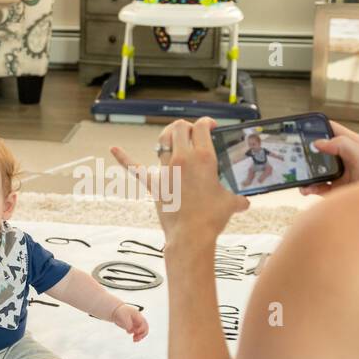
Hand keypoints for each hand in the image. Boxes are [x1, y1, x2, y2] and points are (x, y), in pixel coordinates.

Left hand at [110, 118, 249, 242]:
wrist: (191, 236)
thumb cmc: (212, 219)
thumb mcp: (231, 204)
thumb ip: (238, 199)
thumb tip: (244, 202)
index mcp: (204, 157)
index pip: (202, 126)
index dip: (206, 122)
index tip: (210, 127)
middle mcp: (183, 159)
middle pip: (179, 128)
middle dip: (186, 127)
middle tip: (193, 134)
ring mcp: (166, 170)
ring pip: (162, 141)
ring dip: (168, 136)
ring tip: (174, 139)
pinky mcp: (154, 184)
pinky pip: (136, 168)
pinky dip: (124, 158)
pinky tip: (114, 150)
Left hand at [111, 304, 148, 341]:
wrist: (115, 311)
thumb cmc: (120, 312)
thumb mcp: (124, 318)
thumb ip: (128, 324)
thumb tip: (130, 330)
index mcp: (138, 316)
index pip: (144, 323)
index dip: (142, 329)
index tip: (136, 332)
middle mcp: (139, 320)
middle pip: (145, 328)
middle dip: (142, 334)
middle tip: (136, 338)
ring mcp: (136, 323)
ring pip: (142, 331)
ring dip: (140, 336)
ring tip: (134, 340)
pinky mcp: (133, 327)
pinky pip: (137, 333)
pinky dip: (136, 336)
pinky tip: (133, 338)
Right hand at [300, 120, 358, 196]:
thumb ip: (341, 144)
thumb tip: (319, 142)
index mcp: (351, 144)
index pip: (332, 130)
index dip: (318, 127)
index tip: (302, 127)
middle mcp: (344, 158)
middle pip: (321, 151)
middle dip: (308, 152)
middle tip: (296, 154)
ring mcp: (340, 174)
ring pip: (317, 170)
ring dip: (307, 173)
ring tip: (300, 175)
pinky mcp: (336, 189)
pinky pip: (318, 187)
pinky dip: (310, 188)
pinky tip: (307, 189)